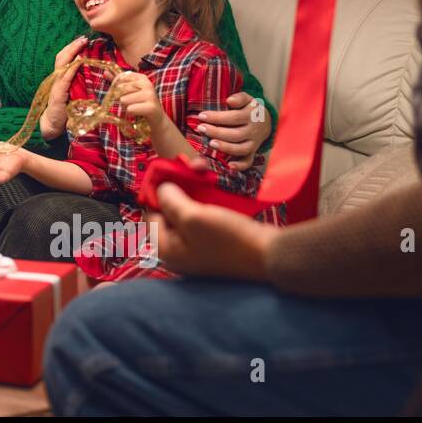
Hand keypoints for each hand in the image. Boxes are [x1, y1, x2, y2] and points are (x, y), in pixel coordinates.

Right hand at [40, 37, 86, 139]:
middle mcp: (57, 78)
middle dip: (72, 46)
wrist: (53, 124)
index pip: (64, 58)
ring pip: (62, 64)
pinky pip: (65, 78)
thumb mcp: (72, 93)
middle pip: (62, 57)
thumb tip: (90, 71)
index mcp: (60, 77)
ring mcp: (56, 85)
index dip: (72, 48)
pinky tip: (78, 62)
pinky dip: (71, 68)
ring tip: (81, 45)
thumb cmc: (65, 109)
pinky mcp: (59, 94)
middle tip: (83, 38)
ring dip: (72, 53)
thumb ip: (78, 82)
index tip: (83, 40)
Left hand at [114, 71, 166, 130]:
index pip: (120, 78)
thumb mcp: (130, 90)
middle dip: (121, 98)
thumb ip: (118, 81)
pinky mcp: (151, 107)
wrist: (157, 118)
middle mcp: (147, 84)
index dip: (116, 87)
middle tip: (132, 102)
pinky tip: (137, 113)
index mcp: (141, 77)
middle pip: (120, 89)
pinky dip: (130, 113)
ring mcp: (150, 95)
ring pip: (123, 100)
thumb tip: (105, 72)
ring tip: (135, 107)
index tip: (125, 93)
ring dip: (126, 106)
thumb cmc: (140, 103)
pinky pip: (130, 109)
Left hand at [145, 182, 277, 281]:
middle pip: (169, 212)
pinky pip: (202, 216)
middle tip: (191, 168)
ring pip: (187, 211)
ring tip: (201, 170)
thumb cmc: (229, 238)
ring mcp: (196, 247)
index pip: (151, 214)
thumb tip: (161, 188)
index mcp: (167, 249)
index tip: (172, 173)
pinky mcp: (213, 242)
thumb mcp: (192, 217)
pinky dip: (205, 200)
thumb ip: (169, 200)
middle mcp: (178, 251)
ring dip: (192, 190)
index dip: (159, 192)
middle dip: (178, 188)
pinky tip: (212, 185)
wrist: (270, 255)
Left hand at [196, 91, 270, 169]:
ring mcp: (254, 143)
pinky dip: (239, 166)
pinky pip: (248, 162)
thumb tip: (229, 100)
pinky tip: (228, 166)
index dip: (217, 117)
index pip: (234, 117)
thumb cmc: (249, 109)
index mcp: (252, 116)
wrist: (265, 121)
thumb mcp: (247, 99)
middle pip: (235, 134)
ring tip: (210, 143)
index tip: (201, 116)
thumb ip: (239, 98)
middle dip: (216, 132)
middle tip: (201, 128)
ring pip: (241, 149)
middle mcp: (254, 131)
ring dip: (225, 148)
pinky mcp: (252, 153)